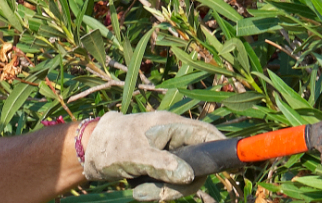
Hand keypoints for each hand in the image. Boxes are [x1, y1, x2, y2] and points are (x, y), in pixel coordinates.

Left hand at [82, 111, 224, 200]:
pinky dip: (158, 189)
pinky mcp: (159, 163)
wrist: (87, 151)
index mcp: (170, 125)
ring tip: (141, 192)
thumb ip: (163, 165)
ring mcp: (166, 150)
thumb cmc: (110, 146)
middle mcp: (172, 136)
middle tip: (162, 195)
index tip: (234, 165)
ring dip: (166, 189)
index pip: (206, 134)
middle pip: (198, 162)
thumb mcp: (136, 156)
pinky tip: (139, 190)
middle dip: (183, 183)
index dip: (221, 148)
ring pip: (184, 176)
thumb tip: (189, 176)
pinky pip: (170, 181)